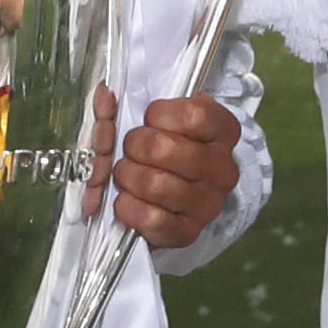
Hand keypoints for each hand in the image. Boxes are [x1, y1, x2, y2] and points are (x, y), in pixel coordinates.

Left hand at [114, 93, 241, 249]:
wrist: (183, 195)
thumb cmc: (169, 146)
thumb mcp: (162, 118)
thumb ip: (132, 103)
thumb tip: (104, 95)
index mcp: (223, 131)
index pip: (193, 115)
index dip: (159, 114)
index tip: (150, 119)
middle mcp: (223, 169)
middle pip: (164, 148)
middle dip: (133, 146)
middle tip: (130, 150)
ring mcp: (208, 204)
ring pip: (154, 184)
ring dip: (127, 176)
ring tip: (125, 173)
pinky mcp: (189, 232)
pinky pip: (152, 219)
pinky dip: (129, 208)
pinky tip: (125, 200)